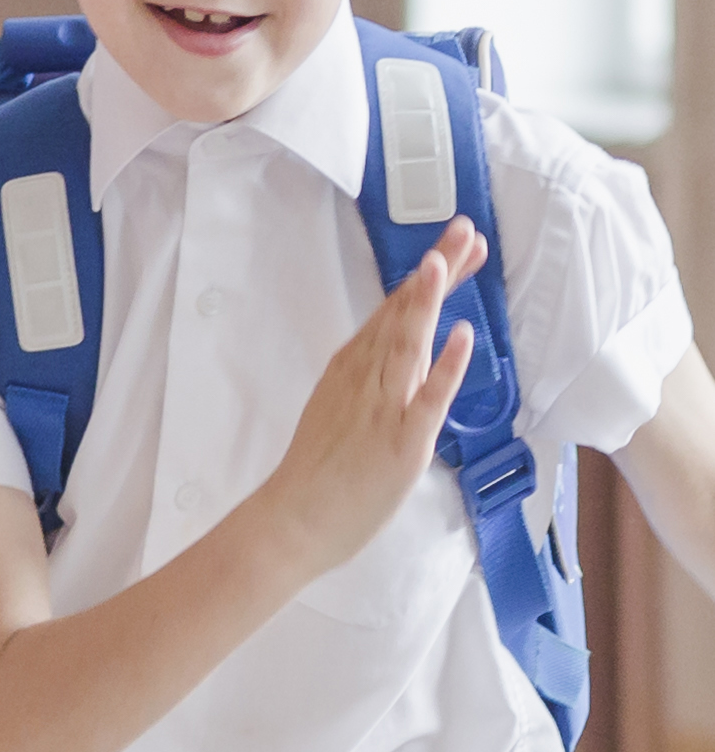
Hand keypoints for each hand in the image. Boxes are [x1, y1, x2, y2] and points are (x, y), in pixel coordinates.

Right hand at [249, 216, 481, 586]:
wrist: (290, 523)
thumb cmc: (315, 475)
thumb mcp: (337, 411)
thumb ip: (368, 381)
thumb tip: (401, 357)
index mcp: (349, 372)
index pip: (391, 314)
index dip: (424, 278)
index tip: (451, 246)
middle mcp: (364, 381)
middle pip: (402, 316)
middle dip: (435, 271)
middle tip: (462, 229)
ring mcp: (382, 409)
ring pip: (408, 344)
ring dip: (429, 300)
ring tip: (449, 259)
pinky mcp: (401, 441)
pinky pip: (426, 398)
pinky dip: (444, 366)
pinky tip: (460, 336)